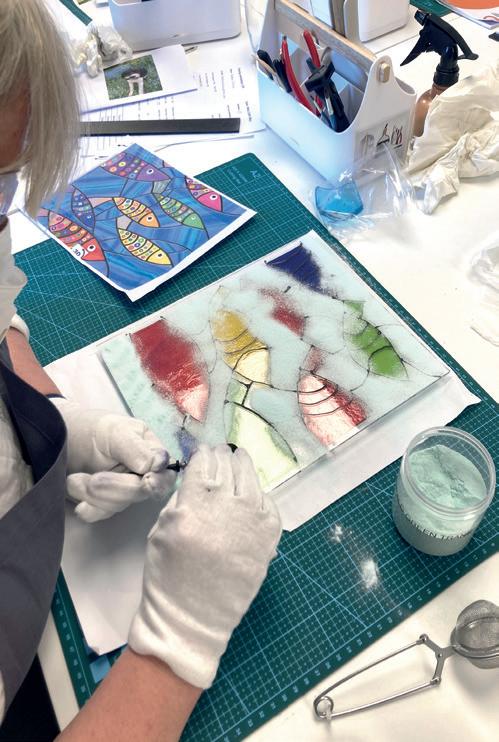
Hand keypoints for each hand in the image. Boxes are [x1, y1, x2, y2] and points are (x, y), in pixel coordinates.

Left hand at [51, 398, 175, 522]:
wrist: (57, 440)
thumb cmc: (91, 428)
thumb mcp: (115, 431)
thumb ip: (136, 447)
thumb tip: (157, 465)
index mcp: (152, 453)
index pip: (165, 474)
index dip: (156, 481)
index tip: (145, 480)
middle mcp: (144, 474)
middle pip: (142, 493)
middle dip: (115, 487)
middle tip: (91, 480)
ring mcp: (125, 491)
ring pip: (120, 505)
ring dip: (93, 495)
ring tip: (73, 479)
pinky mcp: (106, 504)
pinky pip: (103, 514)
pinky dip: (89, 509)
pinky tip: (78, 500)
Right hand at [128, 444, 281, 688]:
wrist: (193, 617)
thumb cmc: (169, 576)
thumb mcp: (161, 531)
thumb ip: (181, 500)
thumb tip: (200, 476)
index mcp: (193, 506)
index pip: (202, 464)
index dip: (202, 454)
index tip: (203, 451)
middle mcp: (225, 508)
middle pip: (227, 466)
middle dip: (222, 456)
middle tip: (221, 452)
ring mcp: (251, 521)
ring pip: (250, 478)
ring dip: (242, 466)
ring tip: (239, 459)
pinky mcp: (269, 536)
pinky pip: (267, 503)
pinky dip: (259, 495)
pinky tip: (252, 494)